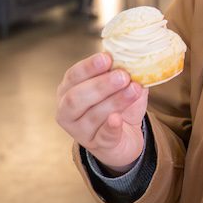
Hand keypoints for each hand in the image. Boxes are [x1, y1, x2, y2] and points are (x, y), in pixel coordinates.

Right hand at [56, 52, 148, 172]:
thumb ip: (124, 71)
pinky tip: (117, 119)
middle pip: (76, 97)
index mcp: (69, 90)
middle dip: (100, 85)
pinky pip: (103, 137)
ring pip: (92, 116)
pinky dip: (111, 127)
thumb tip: (135, 57)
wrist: (124, 138)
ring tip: (133, 89)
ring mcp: (80, 131)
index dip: (89, 67)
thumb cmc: (118, 106)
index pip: (73, 76)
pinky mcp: (97, 146)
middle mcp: (68, 111)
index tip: (107, 58)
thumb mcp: (121, 86)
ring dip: (114, 101)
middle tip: (122, 76)